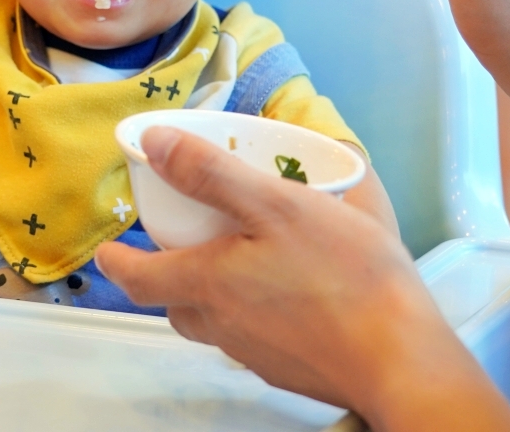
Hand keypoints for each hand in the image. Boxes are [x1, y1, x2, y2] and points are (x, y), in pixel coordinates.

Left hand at [96, 127, 509, 429]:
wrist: (402, 361)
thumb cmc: (344, 278)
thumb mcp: (276, 204)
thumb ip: (211, 173)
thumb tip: (156, 144)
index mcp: (208, 284)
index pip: (140, 278)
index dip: (119, 262)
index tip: (107, 250)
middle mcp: (223, 325)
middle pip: (176, 302)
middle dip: (168, 274)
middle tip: (180, 243)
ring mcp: (257, 352)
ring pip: (216, 319)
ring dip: (215, 291)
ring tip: (244, 258)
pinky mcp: (291, 366)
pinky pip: (257, 334)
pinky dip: (258, 309)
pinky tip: (293, 288)